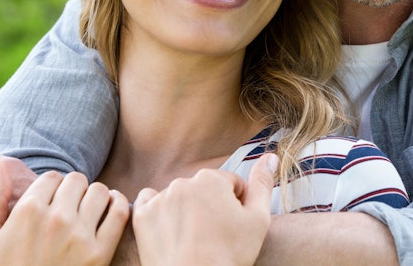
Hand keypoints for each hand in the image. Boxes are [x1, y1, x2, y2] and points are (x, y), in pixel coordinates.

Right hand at [0, 163, 129, 265]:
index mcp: (28, 211)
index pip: (51, 177)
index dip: (51, 188)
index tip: (51, 202)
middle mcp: (56, 219)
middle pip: (76, 180)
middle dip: (73, 190)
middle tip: (70, 206)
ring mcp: (80, 236)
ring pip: (99, 191)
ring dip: (95, 197)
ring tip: (88, 210)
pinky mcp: (101, 252)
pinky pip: (120, 211)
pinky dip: (118, 205)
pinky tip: (109, 211)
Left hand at [132, 153, 276, 265]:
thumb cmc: (229, 256)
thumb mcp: (258, 220)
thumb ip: (263, 183)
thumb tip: (270, 156)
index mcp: (211, 179)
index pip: (230, 184)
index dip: (237, 206)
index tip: (234, 227)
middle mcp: (182, 182)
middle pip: (203, 190)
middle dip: (211, 207)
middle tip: (216, 236)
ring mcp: (160, 199)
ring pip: (179, 198)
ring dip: (186, 211)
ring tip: (194, 239)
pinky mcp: (142, 217)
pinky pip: (149, 204)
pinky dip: (159, 214)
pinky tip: (170, 231)